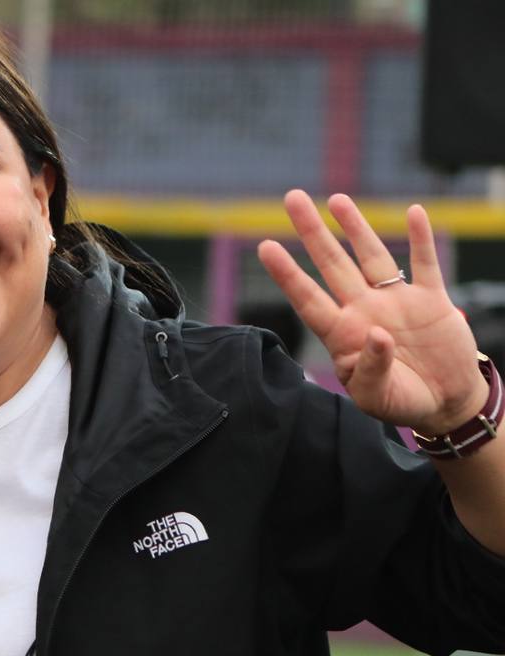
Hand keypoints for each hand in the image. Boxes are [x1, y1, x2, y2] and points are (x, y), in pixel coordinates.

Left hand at [257, 190, 487, 434]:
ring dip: (356, 227)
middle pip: (333, 264)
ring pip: (372, 256)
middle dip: (313, 232)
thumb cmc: (402, 402)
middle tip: (292, 198)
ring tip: (336, 199)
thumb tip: (376, 335)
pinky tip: (414, 213)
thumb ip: (372, 369)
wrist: (444, 402)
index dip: (287, 274)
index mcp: (342, 335)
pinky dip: (420, 239)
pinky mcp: (432, 300)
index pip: (308, 298)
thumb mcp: (378, 397)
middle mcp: (363, 310)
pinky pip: (424, 263)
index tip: (265, 247)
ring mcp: (396, 302)